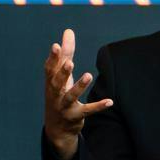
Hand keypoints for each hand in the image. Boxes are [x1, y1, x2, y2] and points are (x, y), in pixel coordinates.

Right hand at [43, 28, 112, 159]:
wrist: (56, 128)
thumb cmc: (59, 94)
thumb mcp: (61, 75)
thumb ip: (66, 53)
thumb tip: (69, 31)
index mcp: (50, 82)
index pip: (49, 69)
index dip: (53, 58)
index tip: (56, 46)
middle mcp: (54, 94)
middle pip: (56, 83)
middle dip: (62, 73)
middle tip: (70, 63)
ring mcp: (64, 106)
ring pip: (70, 97)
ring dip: (79, 87)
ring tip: (88, 75)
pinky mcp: (76, 116)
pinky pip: (87, 111)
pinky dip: (98, 106)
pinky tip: (110, 101)